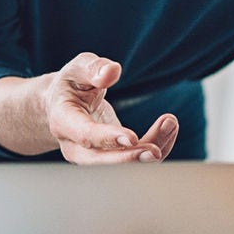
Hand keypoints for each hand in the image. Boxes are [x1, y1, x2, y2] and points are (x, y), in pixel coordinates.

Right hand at [42, 53, 177, 164]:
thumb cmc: (72, 84)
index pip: (84, 134)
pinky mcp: (111, 157)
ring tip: (170, 124)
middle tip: (154, 152)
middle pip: (99, 162)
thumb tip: (112, 71)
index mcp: (63, 120)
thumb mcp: (78, 68)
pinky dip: (154, 145)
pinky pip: (134, 160)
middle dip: (127, 160)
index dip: (107, 138)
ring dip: (147, 151)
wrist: (63, 104)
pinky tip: (168, 126)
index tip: (131, 138)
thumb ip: (94, 68)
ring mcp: (92, 156)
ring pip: (121, 164)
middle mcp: (74, 145)